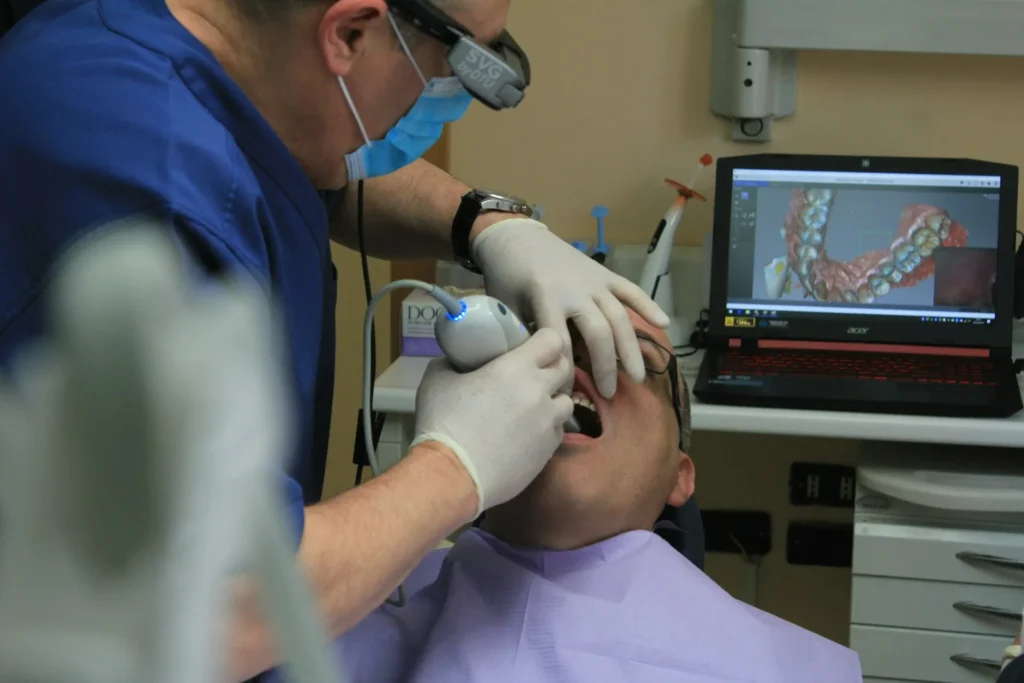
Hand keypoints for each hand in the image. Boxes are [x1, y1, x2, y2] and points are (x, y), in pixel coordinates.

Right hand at [410, 328, 573, 516]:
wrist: (453, 475)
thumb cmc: (443, 424)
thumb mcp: (436, 381)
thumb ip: (452, 363)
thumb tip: (456, 359)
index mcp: (515, 368)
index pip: (552, 340)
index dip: (545, 340)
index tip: (534, 344)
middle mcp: (539, 391)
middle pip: (565, 368)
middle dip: (552, 367)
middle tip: (534, 372)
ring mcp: (548, 422)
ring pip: (566, 401)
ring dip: (554, 399)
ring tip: (534, 405)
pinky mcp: (548, 450)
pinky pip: (558, 430)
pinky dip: (548, 427)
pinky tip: (529, 431)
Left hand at [472, 217, 669, 398]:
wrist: (517, 236)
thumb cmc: (507, 275)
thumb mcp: (506, 307)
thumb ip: (521, 336)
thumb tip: (536, 371)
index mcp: (547, 297)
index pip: (561, 344)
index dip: (566, 373)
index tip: (568, 396)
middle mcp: (576, 290)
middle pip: (599, 333)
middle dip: (606, 366)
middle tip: (610, 393)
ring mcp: (594, 281)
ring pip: (619, 317)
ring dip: (630, 348)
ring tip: (638, 376)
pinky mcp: (605, 274)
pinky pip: (630, 290)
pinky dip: (648, 305)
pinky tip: (665, 323)